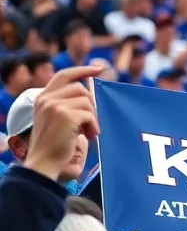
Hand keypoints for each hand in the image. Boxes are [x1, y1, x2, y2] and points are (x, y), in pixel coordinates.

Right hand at [24, 65, 103, 180]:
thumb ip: (67, 103)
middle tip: (91, 124)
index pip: (64, 75)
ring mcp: (54, 106)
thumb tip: (90, 91)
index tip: (98, 69)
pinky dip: (94, 126)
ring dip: (93, 118)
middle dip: (91, 106)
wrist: (45, 161)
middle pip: (81, 89)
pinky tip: (89, 136)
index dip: (82, 70)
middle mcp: (47, 98)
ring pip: (87, 101)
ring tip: (89, 132)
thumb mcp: (56, 118)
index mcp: (43, 97)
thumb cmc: (55, 144)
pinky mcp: (65, 115)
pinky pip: (90, 114)